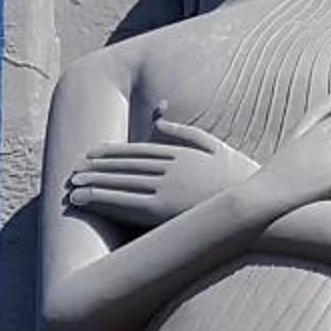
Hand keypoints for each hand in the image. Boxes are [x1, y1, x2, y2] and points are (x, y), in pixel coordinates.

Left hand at [61, 110, 257, 230]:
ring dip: (92, 182)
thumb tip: (159, 119)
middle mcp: (168, 168)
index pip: (137, 151)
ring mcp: (164, 188)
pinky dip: (99, 200)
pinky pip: (122, 203)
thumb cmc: (240, 178)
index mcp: (179, 153)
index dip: (112, 152)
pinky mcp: (160, 211)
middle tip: (75, 168)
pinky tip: (82, 199)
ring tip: (72, 184)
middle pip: (124, 165)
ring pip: (118, 182)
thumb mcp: (215, 146)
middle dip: (97, 167)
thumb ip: (185, 132)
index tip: (93, 154)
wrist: (257, 204)